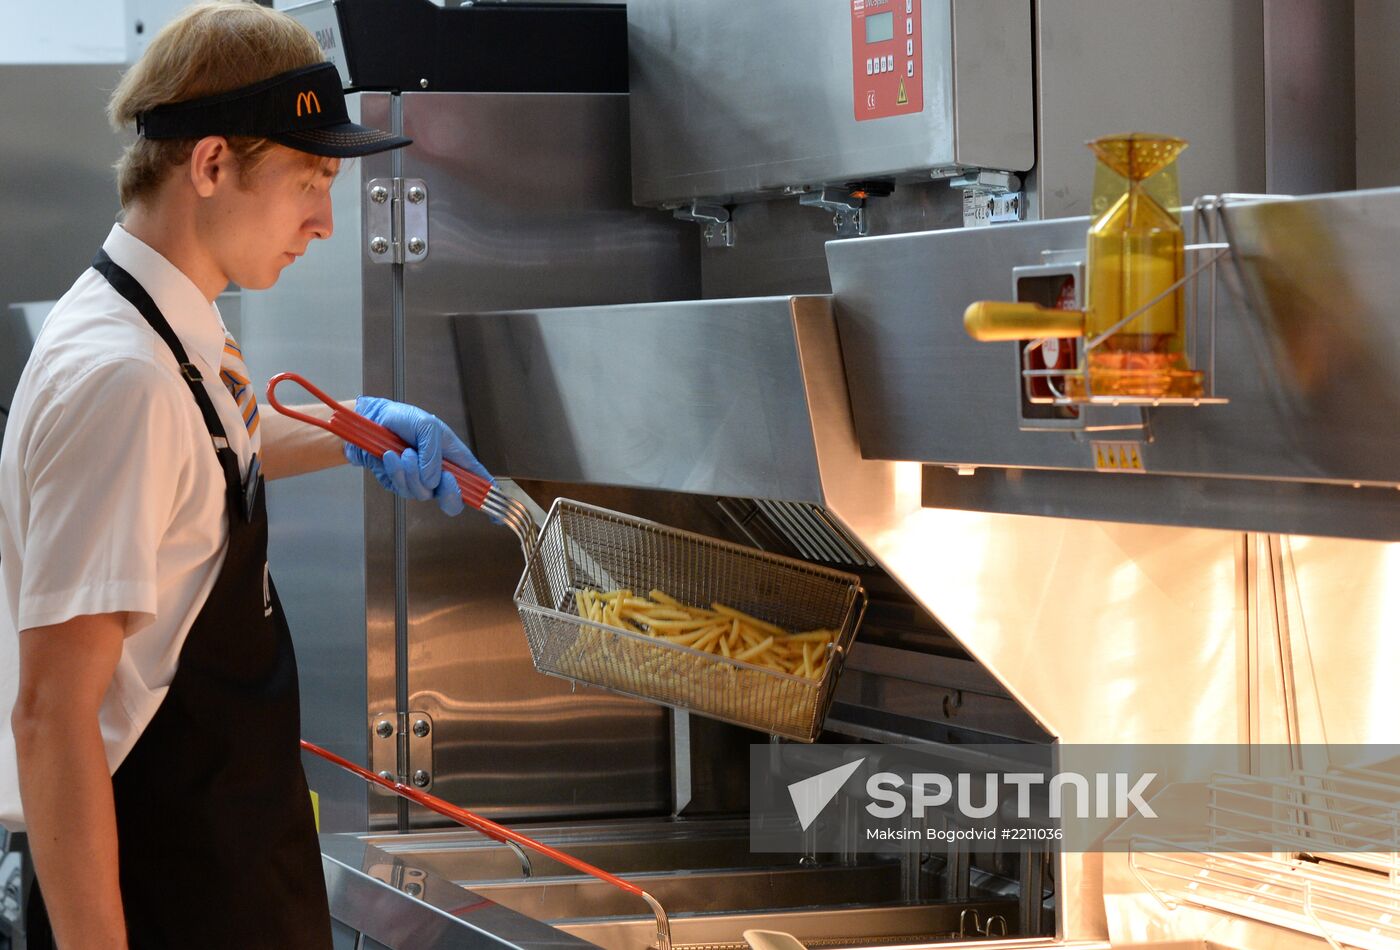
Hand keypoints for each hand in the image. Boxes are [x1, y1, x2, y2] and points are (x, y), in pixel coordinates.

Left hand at [343, 397, 492, 515]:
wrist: (371, 421)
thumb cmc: (405, 419)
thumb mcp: (428, 426)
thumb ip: (434, 454)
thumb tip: (433, 481)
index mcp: (456, 458)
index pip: (477, 481)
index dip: (487, 497)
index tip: (496, 514)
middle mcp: (441, 473)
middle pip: (454, 501)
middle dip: (449, 493)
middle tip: (443, 478)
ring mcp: (421, 481)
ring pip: (424, 494)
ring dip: (412, 473)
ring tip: (403, 452)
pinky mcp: (400, 484)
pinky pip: (402, 489)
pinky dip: (396, 472)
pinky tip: (390, 456)